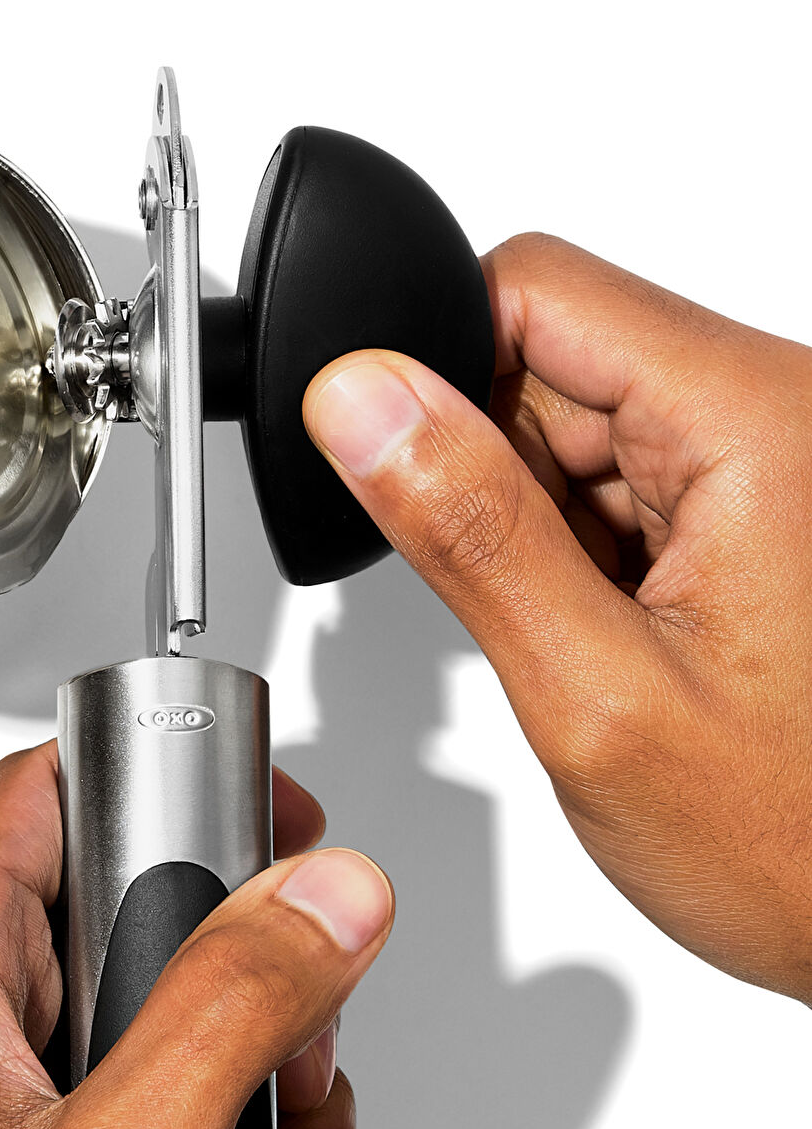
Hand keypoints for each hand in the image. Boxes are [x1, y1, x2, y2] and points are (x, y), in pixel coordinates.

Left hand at [0, 744, 393, 1128]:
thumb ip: (231, 1007)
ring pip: (150, 1020)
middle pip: (130, 906)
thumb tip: (326, 890)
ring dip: (246, 1096)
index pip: (62, 781)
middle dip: (247, 990)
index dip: (177, 780)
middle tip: (299, 1065)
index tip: (277, 825)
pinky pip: (126, 1110)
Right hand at [303, 232, 811, 1002]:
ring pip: (566, 418)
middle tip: (539, 599)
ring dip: (537, 519)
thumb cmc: (803, 841)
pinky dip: (579, 547)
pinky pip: (613, 478)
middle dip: (494, 470)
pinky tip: (620, 624)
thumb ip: (468, 528)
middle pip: (545, 350)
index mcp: (757, 421)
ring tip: (595, 627)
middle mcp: (779, 413)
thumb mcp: (593, 692)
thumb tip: (361, 399)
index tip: (409, 473)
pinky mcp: (757, 500)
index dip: (433, 367)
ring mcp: (771, 457)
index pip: (533, 287)